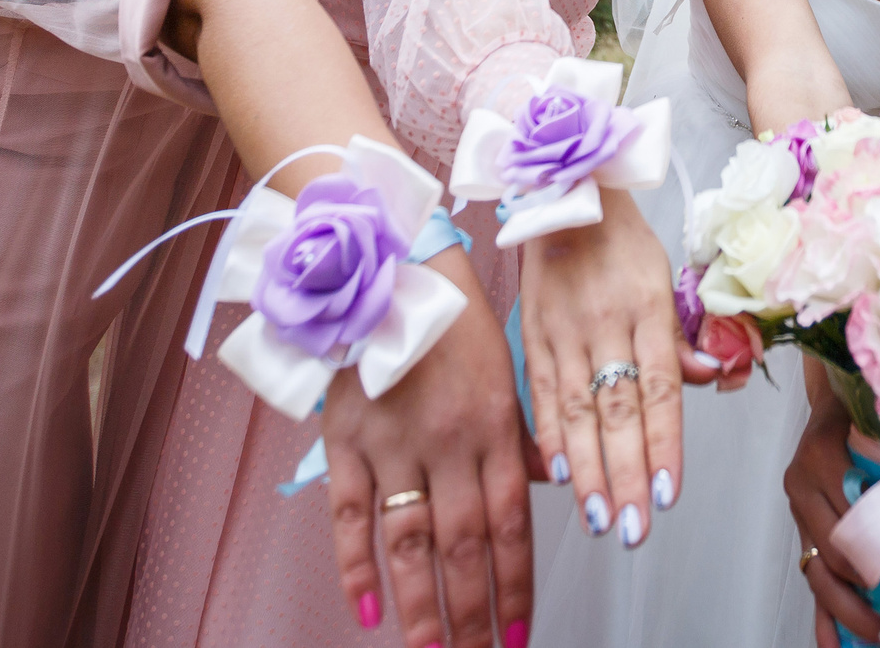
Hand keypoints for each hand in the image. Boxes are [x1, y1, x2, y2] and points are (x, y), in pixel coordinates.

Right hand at [323, 245, 536, 647]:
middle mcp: (450, 443)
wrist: (390, 268)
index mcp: (497, 428)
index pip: (512, 526)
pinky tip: (369, 612)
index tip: (516, 635)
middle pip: (465, 547)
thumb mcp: (505, 375)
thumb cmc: (451, 323)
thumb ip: (517, 443)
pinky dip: (356, 568)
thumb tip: (534, 496)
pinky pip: (351, 516)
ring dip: (423, 607)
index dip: (515, 587)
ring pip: (412, 543)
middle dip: (473, 615)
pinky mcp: (346, 440)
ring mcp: (395, 444)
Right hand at [519, 188, 708, 548]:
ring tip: (601, 517)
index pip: (660, 390)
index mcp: (647, 308)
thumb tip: (712, 376)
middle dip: (627, 475)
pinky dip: (548, 436)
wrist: (563, 195)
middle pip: (617, 411)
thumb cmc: (622, 243)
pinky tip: (557, 476)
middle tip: (635, 528)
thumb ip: (679, 336)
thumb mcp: (663, 277)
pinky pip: (540, 393)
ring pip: (577, 411)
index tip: (668, 493)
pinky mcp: (531, 334)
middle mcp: (604, 324)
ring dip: (588, 470)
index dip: (664, 444)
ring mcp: (563, 331)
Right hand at [784, 370, 879, 647]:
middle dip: (865, 593)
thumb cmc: (867, 404)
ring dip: (847, 612)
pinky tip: (833, 646)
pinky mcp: (801, 529)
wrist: (832, 393)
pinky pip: (808, 577)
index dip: (878, 550)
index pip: (848, 516)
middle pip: (830, 552)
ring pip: (816, 572)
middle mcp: (802, 485)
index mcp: (822, 455)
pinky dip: (821, 615)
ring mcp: (798, 510)